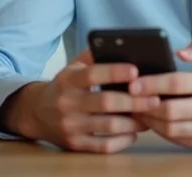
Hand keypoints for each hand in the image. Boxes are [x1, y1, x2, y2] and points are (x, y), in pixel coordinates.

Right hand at [2, 49, 160, 152]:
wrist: (36, 113)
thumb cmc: (64, 86)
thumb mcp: (72, 67)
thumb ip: (93, 55)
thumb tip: (123, 46)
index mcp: (68, 79)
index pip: (93, 74)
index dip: (114, 72)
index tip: (136, 71)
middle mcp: (67, 103)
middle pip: (105, 102)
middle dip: (134, 101)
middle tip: (155, 99)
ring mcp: (70, 126)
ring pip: (108, 126)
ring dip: (133, 122)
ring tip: (150, 116)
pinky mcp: (75, 145)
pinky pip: (103, 145)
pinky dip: (122, 140)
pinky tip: (134, 133)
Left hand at [129, 38, 191, 151]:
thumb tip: (179, 52)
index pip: (177, 84)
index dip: (151, 84)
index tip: (132, 83)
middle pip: (170, 110)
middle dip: (144, 105)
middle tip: (128, 98)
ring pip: (172, 129)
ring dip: (149, 120)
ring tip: (136, 109)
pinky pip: (179, 140)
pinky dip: (162, 131)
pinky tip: (152, 121)